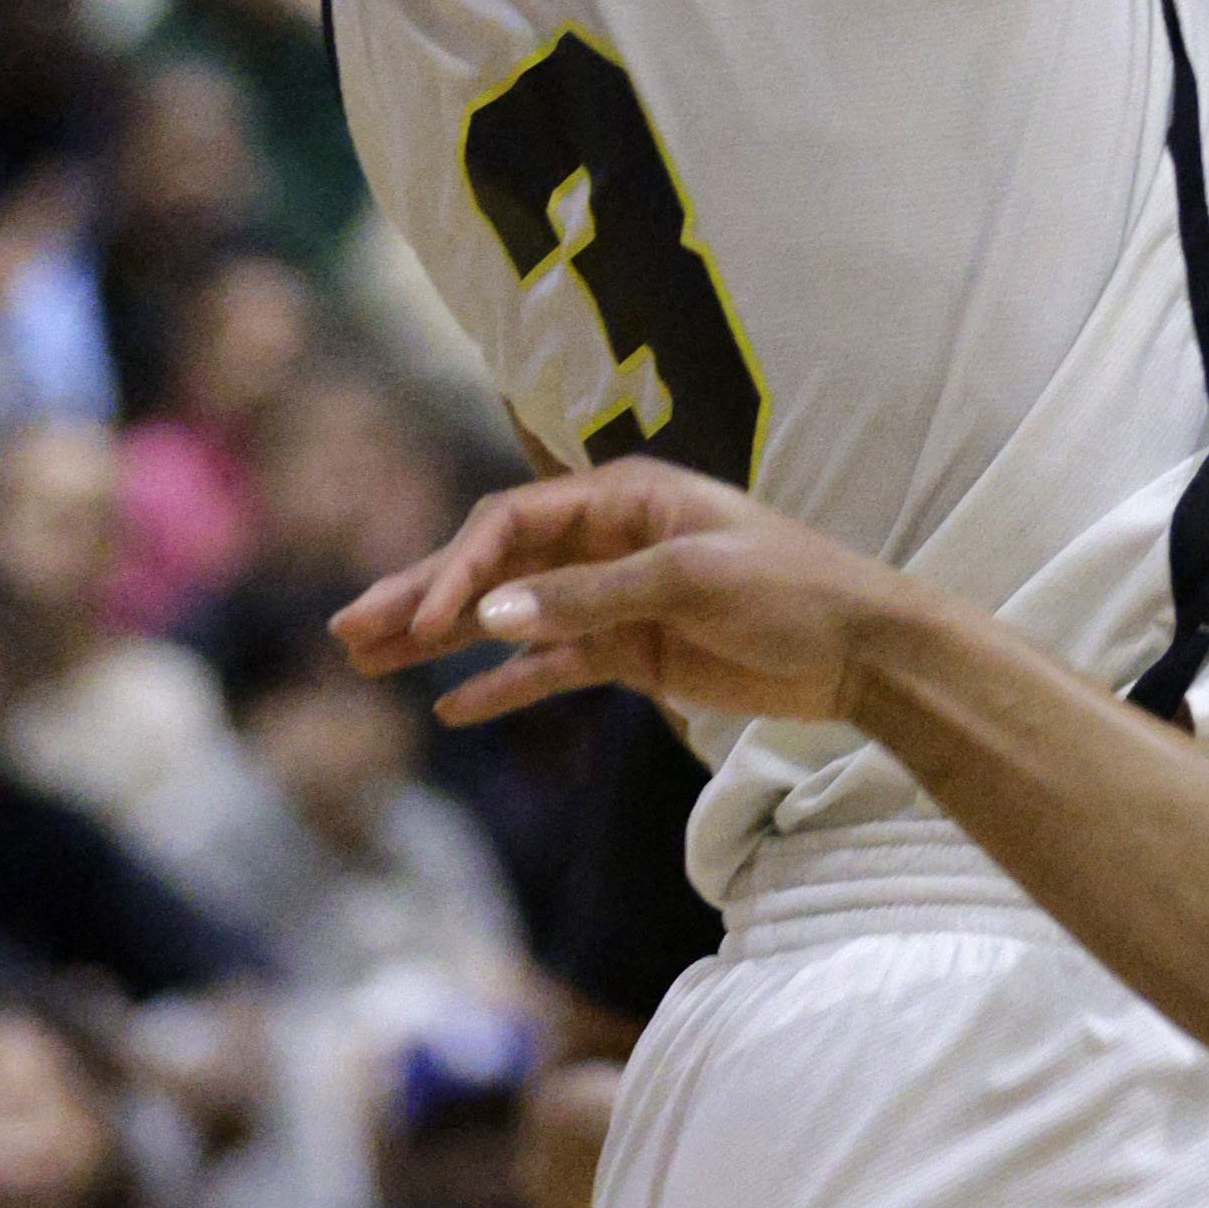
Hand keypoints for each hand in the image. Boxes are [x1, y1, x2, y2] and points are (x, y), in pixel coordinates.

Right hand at [335, 460, 881, 727]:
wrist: (862, 648)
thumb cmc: (791, 590)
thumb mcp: (692, 582)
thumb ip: (590, 599)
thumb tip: (489, 614)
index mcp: (623, 498)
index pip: (512, 523)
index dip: (459, 566)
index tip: (423, 619)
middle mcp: (608, 541)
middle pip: (494, 565)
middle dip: (421, 594)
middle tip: (347, 630)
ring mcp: (614, 599)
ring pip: (509, 619)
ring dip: (443, 640)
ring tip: (370, 662)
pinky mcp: (632, 653)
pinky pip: (550, 668)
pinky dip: (503, 687)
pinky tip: (452, 709)